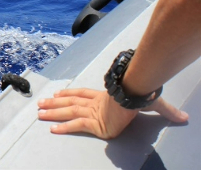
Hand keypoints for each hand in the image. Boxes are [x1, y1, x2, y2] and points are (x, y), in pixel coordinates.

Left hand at [37, 88, 188, 138]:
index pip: (82, 94)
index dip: (69, 94)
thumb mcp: (150, 102)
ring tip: (39, 113)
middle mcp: (95, 103)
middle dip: (54, 103)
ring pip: (69, 112)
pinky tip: (53, 129)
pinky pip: (77, 126)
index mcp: (104, 97)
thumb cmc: (142, 94)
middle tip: (39, 104)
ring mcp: (94, 112)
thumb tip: (182, 117)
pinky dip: (65, 127)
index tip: (57, 93)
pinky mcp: (95, 122)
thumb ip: (163, 110)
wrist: (137, 93)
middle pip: (70, 102)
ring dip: (53, 112)